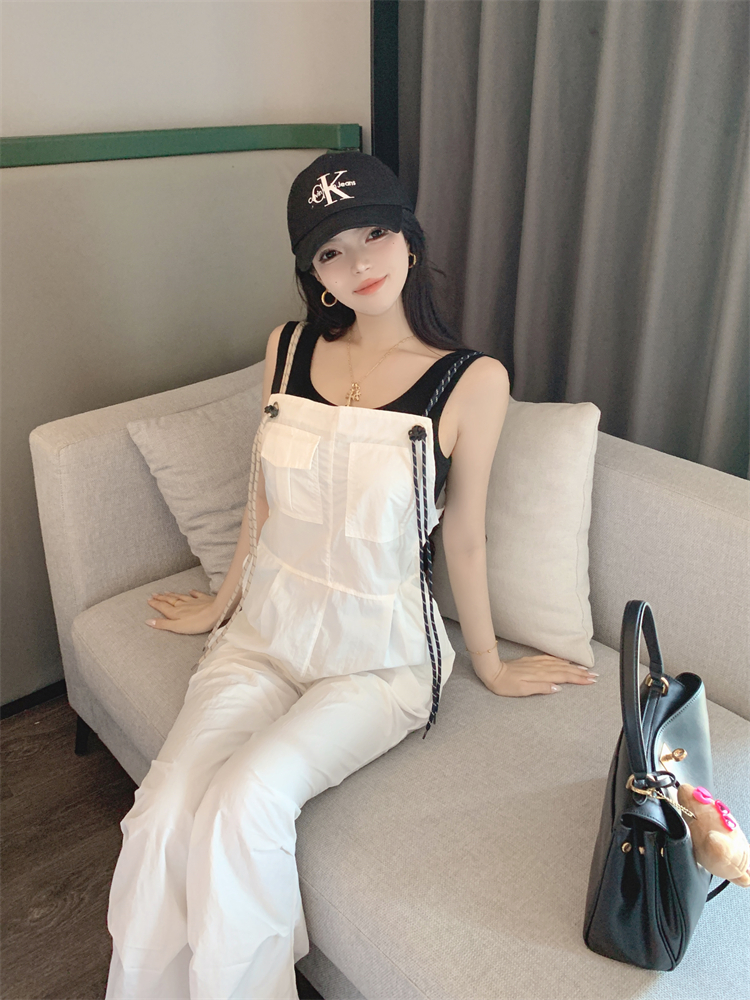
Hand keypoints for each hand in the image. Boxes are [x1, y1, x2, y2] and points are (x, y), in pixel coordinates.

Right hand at [146, 590, 219, 634]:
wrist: (215, 612)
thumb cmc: (197, 622)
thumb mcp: (177, 627)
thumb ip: (163, 624)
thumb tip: (148, 621)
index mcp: (175, 612)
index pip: (162, 607)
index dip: (155, 604)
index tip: (148, 600)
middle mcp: (182, 605)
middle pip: (170, 600)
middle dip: (161, 598)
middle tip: (154, 594)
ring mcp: (193, 601)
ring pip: (180, 597)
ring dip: (172, 594)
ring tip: (166, 592)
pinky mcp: (204, 600)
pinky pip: (196, 595)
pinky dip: (192, 592)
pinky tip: (190, 590)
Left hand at [472, 652, 597, 696]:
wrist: (492, 671)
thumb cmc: (505, 685)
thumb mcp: (522, 691)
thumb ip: (541, 688)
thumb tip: (558, 688)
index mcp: (541, 676)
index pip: (564, 677)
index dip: (579, 679)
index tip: (592, 680)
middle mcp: (541, 668)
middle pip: (565, 670)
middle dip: (581, 673)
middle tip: (595, 675)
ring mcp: (537, 663)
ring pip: (559, 664)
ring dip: (574, 666)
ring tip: (586, 669)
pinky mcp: (532, 661)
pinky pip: (550, 659)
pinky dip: (561, 660)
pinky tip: (566, 660)